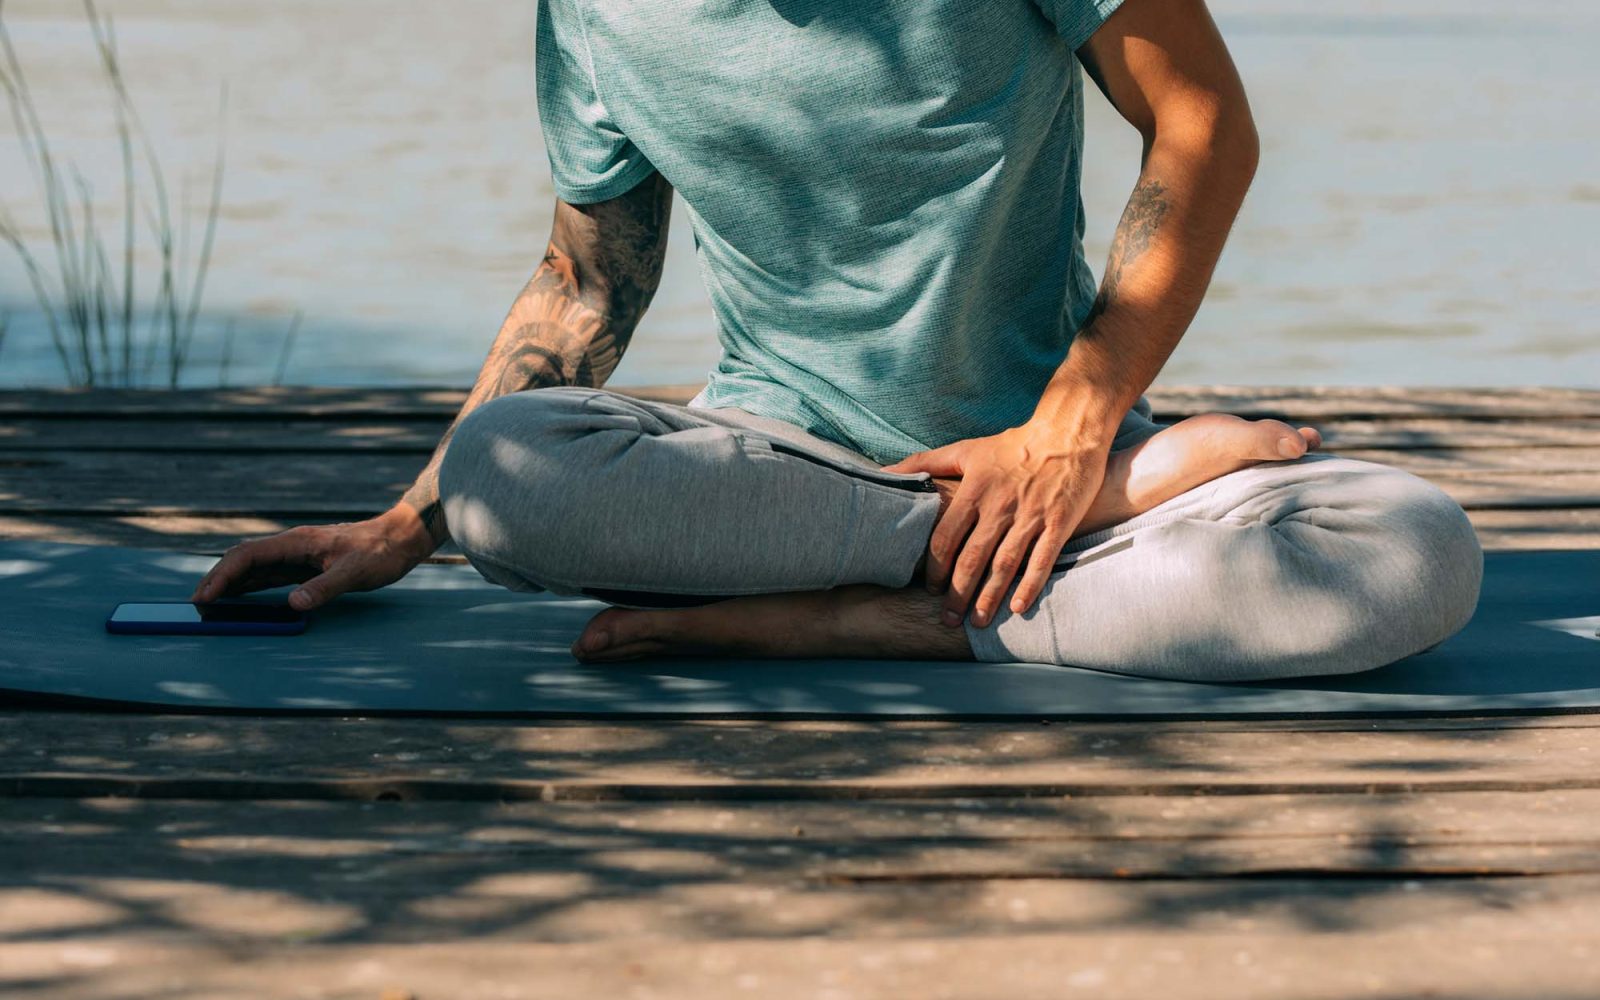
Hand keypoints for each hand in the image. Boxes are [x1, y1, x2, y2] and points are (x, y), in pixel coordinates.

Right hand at [190, 506, 435, 610]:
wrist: (401, 538)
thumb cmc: (380, 552)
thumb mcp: (355, 572)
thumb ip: (324, 587)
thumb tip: (292, 604)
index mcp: (297, 542)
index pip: (247, 556)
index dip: (223, 576)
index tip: (205, 597)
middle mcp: (292, 545)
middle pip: (244, 560)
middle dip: (218, 580)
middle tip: (197, 604)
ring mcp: (298, 554)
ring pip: (255, 567)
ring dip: (231, 584)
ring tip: (210, 605)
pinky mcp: (307, 564)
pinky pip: (270, 575)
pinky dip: (251, 586)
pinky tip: (242, 599)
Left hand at [882, 419, 1112, 627]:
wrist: (1067, 433)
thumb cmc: (1012, 445)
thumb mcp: (964, 450)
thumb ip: (922, 464)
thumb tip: (882, 474)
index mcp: (974, 491)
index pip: (946, 538)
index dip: (935, 568)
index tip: (930, 589)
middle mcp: (1000, 506)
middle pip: (972, 558)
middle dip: (958, 593)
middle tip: (948, 619)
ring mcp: (1031, 516)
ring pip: (1005, 564)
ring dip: (989, 597)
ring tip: (978, 623)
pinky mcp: (1059, 522)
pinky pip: (1042, 560)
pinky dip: (1030, 585)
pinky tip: (1018, 608)